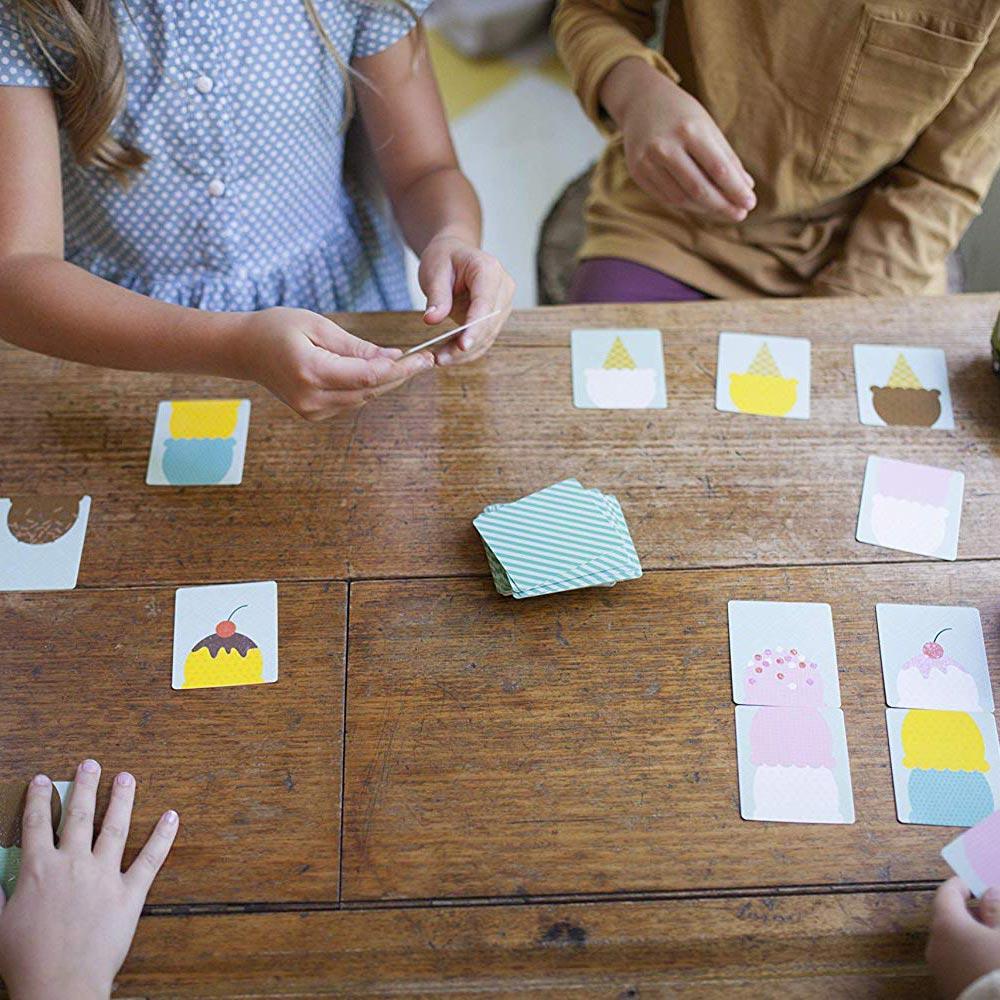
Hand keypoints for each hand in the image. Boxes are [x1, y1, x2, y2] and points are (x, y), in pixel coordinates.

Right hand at [0, 762, 178, 999]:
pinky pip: (150, 860)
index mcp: (38, 869)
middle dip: (84, 786)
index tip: (43, 780)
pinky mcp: (129, 893)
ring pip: (114, 827)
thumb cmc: (25, 960)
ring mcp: (103, 876)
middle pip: (78, 816)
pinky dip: (163, 837)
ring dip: (121, 799)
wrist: (59, 985)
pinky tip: (172, 817)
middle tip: (90, 764)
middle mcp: (72, 864)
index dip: (39, 799)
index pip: (36, 824)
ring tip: (127, 777)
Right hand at [236, 307, 433, 420]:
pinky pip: (351, 401)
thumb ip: (355, 346)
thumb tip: (392, 356)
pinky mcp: (314, 414)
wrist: (243, 350)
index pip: (368, 376)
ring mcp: (312, 411)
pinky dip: (367, 387)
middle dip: (400, 375)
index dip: (400, 369)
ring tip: (410, 362)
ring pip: (364, 398)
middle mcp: (312, 398)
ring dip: (387, 382)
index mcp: (311, 372)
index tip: (423, 358)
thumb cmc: (277, 328)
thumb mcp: (318, 326)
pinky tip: (380, 371)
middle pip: (370, 391)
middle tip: (426, 359)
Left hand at [418, 234, 514, 365]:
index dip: (475, 327)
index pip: (485, 304)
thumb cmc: (444, 257)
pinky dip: (467, 350)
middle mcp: (503, 287)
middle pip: (488, 324)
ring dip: (464, 353)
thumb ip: (436, 296)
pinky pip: (484, 338)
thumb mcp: (434, 271)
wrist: (453, 253)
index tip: (462, 345)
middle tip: (439, 359)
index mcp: (488, 270)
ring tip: (440, 360)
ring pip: (487, 336)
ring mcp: (503, 303)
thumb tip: (432, 320)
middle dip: (465, 345)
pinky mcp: (496, 317)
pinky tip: (449, 356)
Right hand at [605, 57, 755, 222]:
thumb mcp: (707, 126)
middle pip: (699, 189)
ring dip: (705, 209)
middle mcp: (665, 146)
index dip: (736, 190)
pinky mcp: (638, 172)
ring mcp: (648, 161)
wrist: (640, 101)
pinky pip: (666, 198)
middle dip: (722, 206)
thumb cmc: (682, 114)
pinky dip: (687, 205)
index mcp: (689, 129)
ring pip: (681, 198)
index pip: (718, 169)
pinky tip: (701, 206)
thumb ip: (726, 157)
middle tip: (740, 215)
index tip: (750, 203)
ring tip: (723, 211)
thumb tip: (746, 187)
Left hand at [927, 878, 999, 998]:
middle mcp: (935, 945)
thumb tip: (990, 894)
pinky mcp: (948, 988)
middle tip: (991, 910)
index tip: (975, 883)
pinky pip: (954, 962)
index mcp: (946, 925)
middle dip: (969, 912)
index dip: (961, 885)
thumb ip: (997, 910)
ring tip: (993, 937)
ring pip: (950, 942)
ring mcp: (939, 970)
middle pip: (947, 918)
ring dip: (969, 934)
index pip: (946, 893)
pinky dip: (967, 953)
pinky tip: (987, 959)